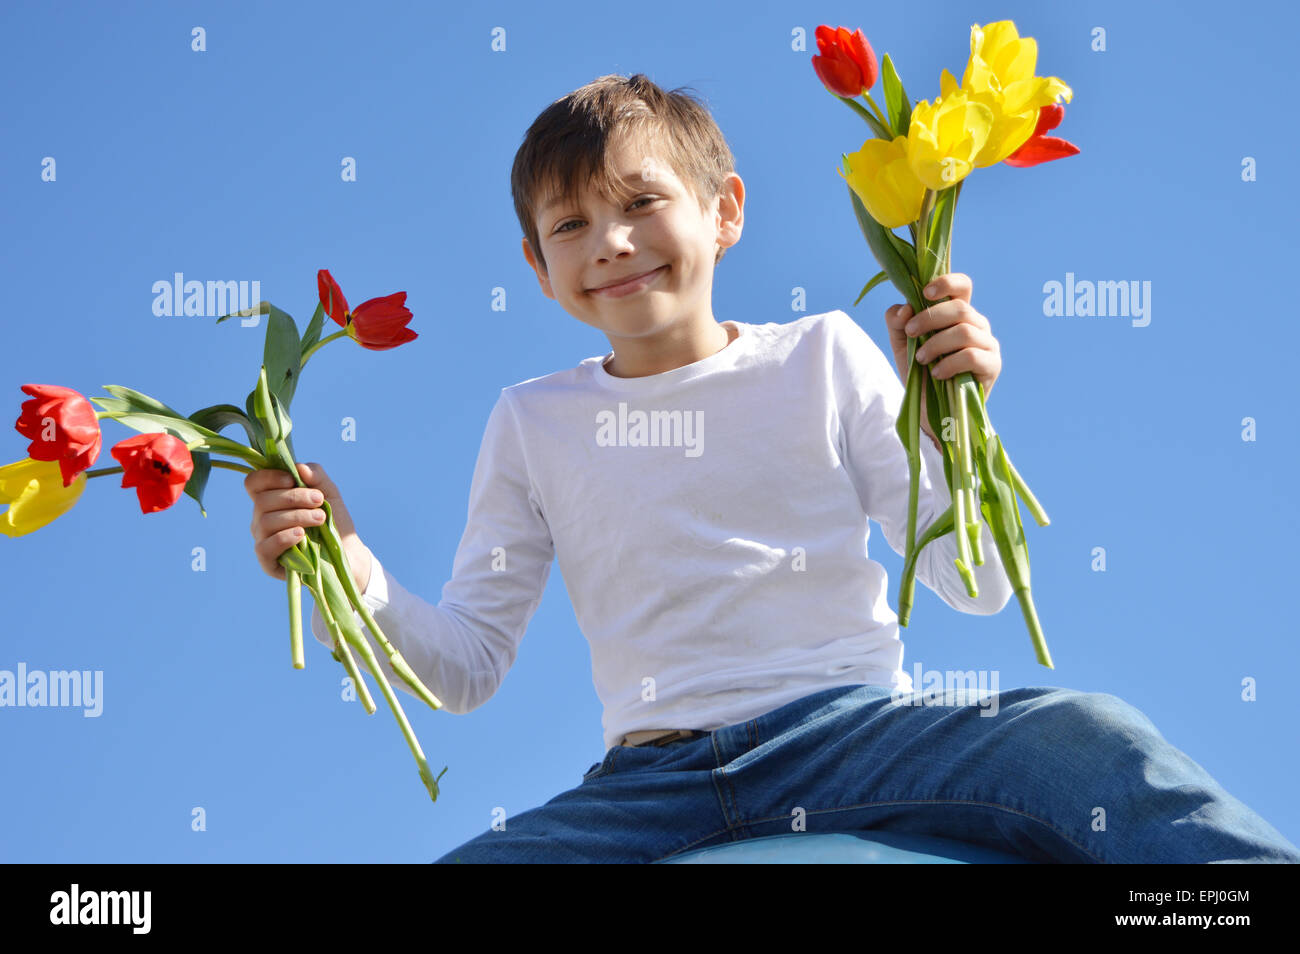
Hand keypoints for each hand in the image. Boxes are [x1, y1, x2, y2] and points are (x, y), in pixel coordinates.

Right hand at [244, 461, 372, 593]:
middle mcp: (261, 519)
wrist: (347, 551)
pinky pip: (266, 547)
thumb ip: (316, 475)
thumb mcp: (329, 492)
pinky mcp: (268, 562)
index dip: (268, 477)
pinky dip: (284, 537)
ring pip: (266, 522)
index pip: (253, 483)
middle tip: (319, 500)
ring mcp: (262, 540)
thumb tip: (299, 467)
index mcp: (270, 499)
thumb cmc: (333, 520)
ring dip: (297, 516)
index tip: (292, 479)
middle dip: (293, 497)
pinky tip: (302, 535)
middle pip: (262, 501)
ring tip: (321, 518)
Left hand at [883, 272, 1001, 443]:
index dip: (946, 282)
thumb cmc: (920, 373)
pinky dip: (949, 363)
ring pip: (965, 330)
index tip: (924, 293)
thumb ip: (897, 322)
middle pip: (960, 307)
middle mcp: (977, 325)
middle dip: (929, 318)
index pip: (962, 286)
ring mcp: (988, 344)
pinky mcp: (992, 366)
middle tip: (910, 333)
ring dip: (936, 343)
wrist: (930, 411)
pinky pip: (973, 355)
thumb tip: (905, 308)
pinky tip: (937, 373)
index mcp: (958, 314)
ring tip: (921, 360)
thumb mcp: (901, 345)